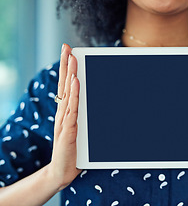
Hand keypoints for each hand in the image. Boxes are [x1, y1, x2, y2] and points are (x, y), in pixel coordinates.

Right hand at [49, 43, 80, 189]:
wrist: (62, 171)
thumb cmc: (73, 149)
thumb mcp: (79, 128)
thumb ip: (83, 115)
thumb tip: (94, 101)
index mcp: (67, 111)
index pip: (66, 85)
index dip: (67, 69)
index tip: (69, 52)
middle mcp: (64, 113)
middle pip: (64, 85)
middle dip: (65, 65)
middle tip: (66, 48)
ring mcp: (65, 121)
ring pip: (67, 94)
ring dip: (70, 76)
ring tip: (72, 60)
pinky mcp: (69, 130)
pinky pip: (72, 110)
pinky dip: (74, 96)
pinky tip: (75, 84)